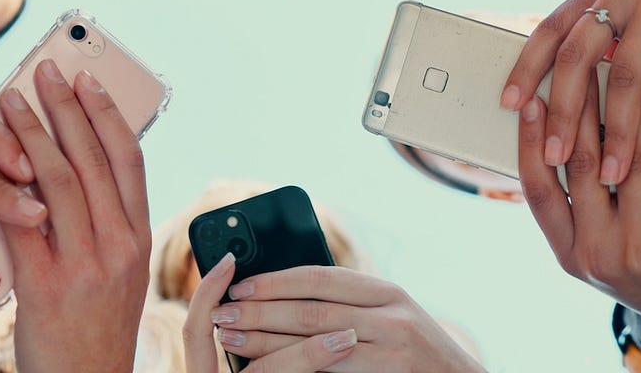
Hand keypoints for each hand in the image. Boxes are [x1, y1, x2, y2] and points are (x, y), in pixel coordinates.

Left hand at [0, 61, 150, 372]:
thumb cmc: (95, 331)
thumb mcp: (118, 274)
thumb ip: (103, 225)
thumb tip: (72, 167)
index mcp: (139, 240)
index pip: (130, 161)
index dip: (109, 115)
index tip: (89, 81)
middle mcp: (119, 247)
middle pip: (93, 160)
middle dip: (66, 109)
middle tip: (45, 71)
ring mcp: (84, 267)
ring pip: (58, 183)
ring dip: (30, 134)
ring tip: (9, 100)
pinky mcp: (45, 288)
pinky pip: (19, 224)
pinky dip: (0, 188)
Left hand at [189, 260, 482, 372]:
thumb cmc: (417, 354)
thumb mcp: (391, 317)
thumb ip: (350, 305)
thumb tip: (285, 292)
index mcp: (386, 291)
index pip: (322, 278)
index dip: (277, 280)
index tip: (241, 283)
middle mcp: (390, 314)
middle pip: (311, 310)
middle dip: (261, 312)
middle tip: (224, 314)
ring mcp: (391, 348)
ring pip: (314, 343)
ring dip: (267, 343)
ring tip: (232, 340)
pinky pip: (329, 372)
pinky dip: (294, 370)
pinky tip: (266, 370)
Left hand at [502, 0, 640, 186]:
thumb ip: (611, 44)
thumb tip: (567, 101)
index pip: (551, 29)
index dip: (527, 68)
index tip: (508, 106)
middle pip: (578, 54)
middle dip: (566, 111)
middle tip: (557, 156)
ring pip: (627, 73)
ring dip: (619, 130)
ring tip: (614, 172)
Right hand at [517, 87, 640, 371]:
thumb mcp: (608, 253)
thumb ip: (585, 209)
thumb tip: (568, 138)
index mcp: (570, 255)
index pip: (537, 188)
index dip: (529, 140)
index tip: (529, 99)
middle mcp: (597, 254)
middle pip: (578, 165)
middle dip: (577, 107)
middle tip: (579, 65)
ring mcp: (639, 250)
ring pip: (625, 161)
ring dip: (626, 109)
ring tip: (626, 71)